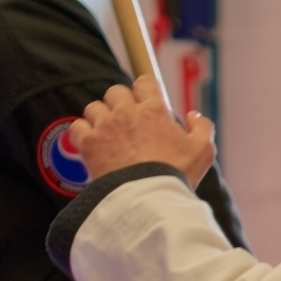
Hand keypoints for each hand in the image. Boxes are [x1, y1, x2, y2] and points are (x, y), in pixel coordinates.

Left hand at [65, 72, 213, 188]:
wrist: (149, 199)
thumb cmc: (176, 175)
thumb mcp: (203, 151)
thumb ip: (202, 128)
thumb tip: (194, 115)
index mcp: (154, 109)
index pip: (144, 82)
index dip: (145, 90)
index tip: (146, 103)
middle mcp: (126, 112)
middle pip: (115, 91)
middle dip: (120, 102)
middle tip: (127, 121)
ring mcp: (105, 126)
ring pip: (94, 107)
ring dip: (100, 117)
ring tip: (108, 134)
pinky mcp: (88, 143)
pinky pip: (77, 126)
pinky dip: (83, 133)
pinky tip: (92, 143)